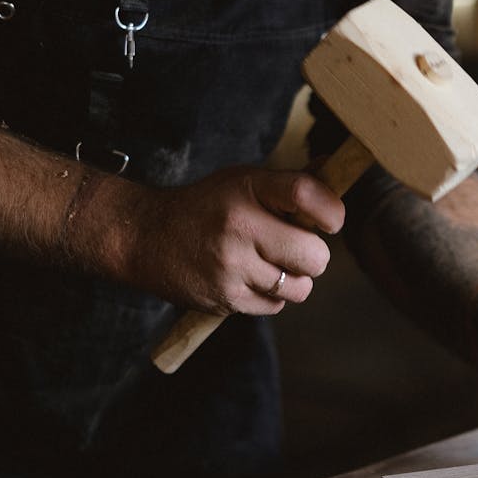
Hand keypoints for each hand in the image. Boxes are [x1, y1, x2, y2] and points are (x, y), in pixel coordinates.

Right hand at [129, 166, 344, 314]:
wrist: (145, 237)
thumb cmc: (206, 206)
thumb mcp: (243, 181)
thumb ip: (289, 183)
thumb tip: (333, 171)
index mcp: (248, 188)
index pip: (305, 195)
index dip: (332, 212)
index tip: (330, 220)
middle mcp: (239, 226)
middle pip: (315, 257)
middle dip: (313, 256)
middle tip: (294, 247)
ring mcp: (231, 266)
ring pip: (300, 288)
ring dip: (292, 280)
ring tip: (268, 263)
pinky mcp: (225, 299)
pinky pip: (275, 306)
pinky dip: (270, 296)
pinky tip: (249, 278)